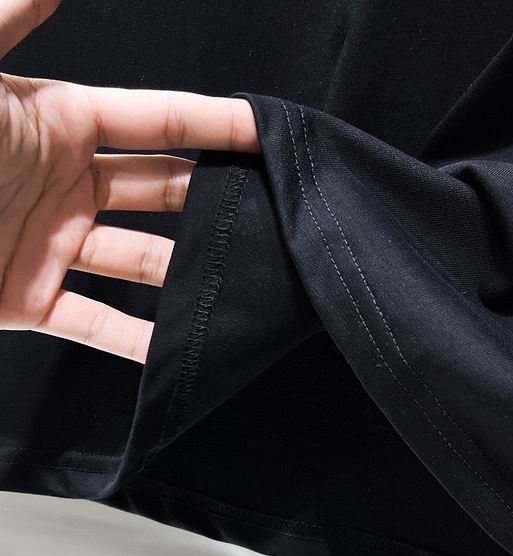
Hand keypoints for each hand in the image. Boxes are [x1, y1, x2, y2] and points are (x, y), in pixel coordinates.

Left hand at [0, 0, 258, 362]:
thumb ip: (7, 19)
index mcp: (61, 124)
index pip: (157, 121)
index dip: (214, 122)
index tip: (266, 129)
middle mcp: (69, 186)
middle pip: (164, 192)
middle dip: (216, 198)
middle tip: (272, 212)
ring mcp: (55, 246)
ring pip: (141, 261)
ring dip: (186, 273)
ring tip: (239, 283)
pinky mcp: (31, 301)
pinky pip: (96, 324)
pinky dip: (135, 342)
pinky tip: (175, 350)